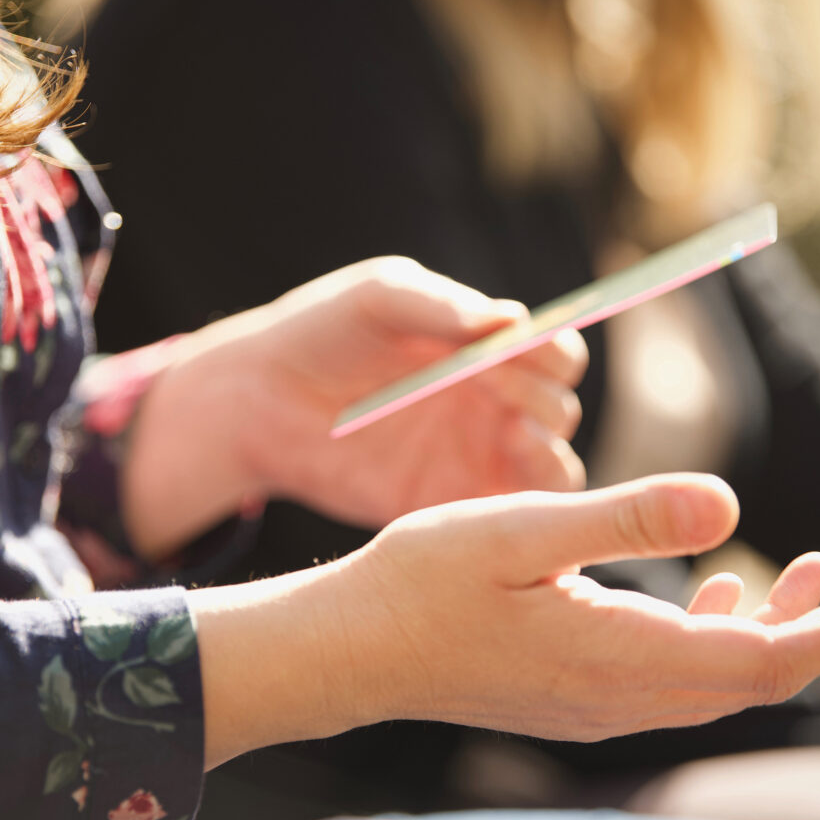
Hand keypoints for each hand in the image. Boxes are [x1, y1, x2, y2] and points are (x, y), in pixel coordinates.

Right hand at [191, 473, 819, 766]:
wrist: (351, 649)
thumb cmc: (422, 582)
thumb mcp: (523, 529)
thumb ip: (629, 520)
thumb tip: (732, 506)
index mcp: (614, 654)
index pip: (761, 661)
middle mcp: (617, 697)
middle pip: (753, 679)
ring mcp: (595, 705)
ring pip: (717, 681)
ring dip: (775, 633)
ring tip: (813, 573)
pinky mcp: (574, 697)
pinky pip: (675, 680)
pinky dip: (718, 641)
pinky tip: (716, 596)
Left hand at [237, 256, 587, 525]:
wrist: (259, 402)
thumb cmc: (321, 334)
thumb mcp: (378, 298)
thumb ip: (440, 305)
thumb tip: (510, 319)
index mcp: (486, 351)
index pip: (555, 354)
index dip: (549, 353)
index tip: (510, 353)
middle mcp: (492, 406)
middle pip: (560, 411)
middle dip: (542, 399)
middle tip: (494, 392)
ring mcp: (474, 461)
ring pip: (554, 473)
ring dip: (548, 455)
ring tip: (513, 438)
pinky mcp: (448, 508)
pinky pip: (509, 521)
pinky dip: (526, 515)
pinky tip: (497, 494)